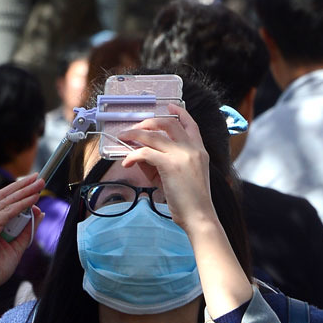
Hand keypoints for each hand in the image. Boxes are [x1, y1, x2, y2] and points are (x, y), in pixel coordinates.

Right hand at [0, 174, 43, 307]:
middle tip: (39, 177)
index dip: (19, 191)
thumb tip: (39, 212)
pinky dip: (21, 205)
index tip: (34, 185)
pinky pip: (6, 213)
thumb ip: (27, 230)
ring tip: (39, 184)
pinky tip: (32, 200)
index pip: (3, 201)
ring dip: (24, 191)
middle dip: (23, 185)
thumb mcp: (16, 248)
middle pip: (4, 196)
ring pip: (6, 201)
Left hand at [119, 105, 216, 236]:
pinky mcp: (170, 165)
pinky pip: (145, 152)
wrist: (199, 217)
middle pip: (168, 123)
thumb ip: (163, 162)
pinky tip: (127, 162)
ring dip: (134, 134)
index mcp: (199, 150)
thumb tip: (139, 153)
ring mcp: (181, 155)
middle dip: (148, 122)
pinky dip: (132, 155)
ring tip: (123, 138)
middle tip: (136, 127)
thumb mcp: (179, 176)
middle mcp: (192, 148)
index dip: (179, 112)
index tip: (169, 105)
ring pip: (152, 135)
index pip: (190, 124)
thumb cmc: (190, 201)